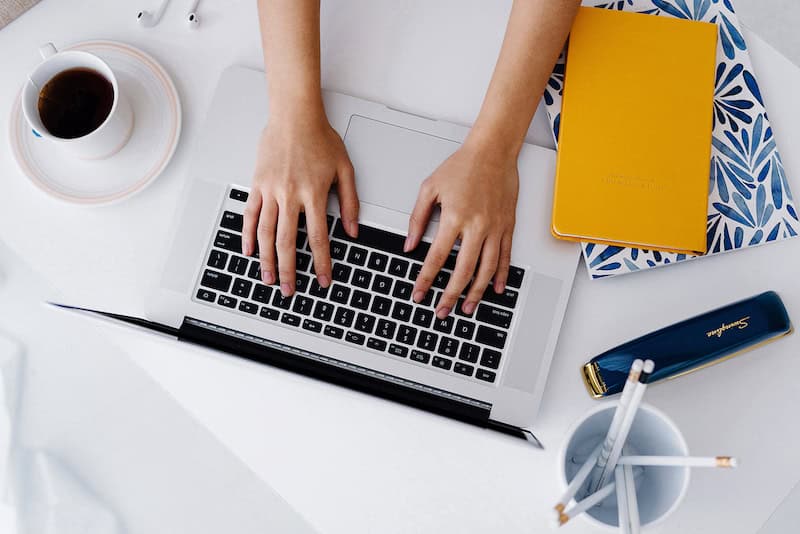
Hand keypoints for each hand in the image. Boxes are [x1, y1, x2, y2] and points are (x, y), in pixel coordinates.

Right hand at [242, 112, 358, 296]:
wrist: (294, 115)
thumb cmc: (320, 138)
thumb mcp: (345, 169)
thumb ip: (350, 202)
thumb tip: (354, 230)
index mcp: (313, 194)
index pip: (319, 238)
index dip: (322, 263)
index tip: (323, 280)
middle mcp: (290, 196)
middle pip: (288, 242)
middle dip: (290, 270)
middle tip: (291, 290)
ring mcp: (270, 191)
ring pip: (265, 233)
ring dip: (267, 260)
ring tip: (269, 278)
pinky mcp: (257, 185)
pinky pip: (249, 214)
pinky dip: (247, 235)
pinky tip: (248, 252)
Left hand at [405, 140, 518, 318]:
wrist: (493, 151)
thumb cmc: (462, 166)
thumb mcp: (429, 188)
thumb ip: (417, 219)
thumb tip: (409, 245)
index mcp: (454, 218)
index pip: (436, 258)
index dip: (426, 279)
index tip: (419, 293)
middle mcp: (477, 226)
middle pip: (463, 271)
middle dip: (450, 295)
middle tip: (442, 311)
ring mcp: (495, 228)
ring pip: (486, 269)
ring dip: (476, 293)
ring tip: (467, 308)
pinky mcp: (507, 226)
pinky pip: (505, 256)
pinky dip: (500, 275)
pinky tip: (494, 289)